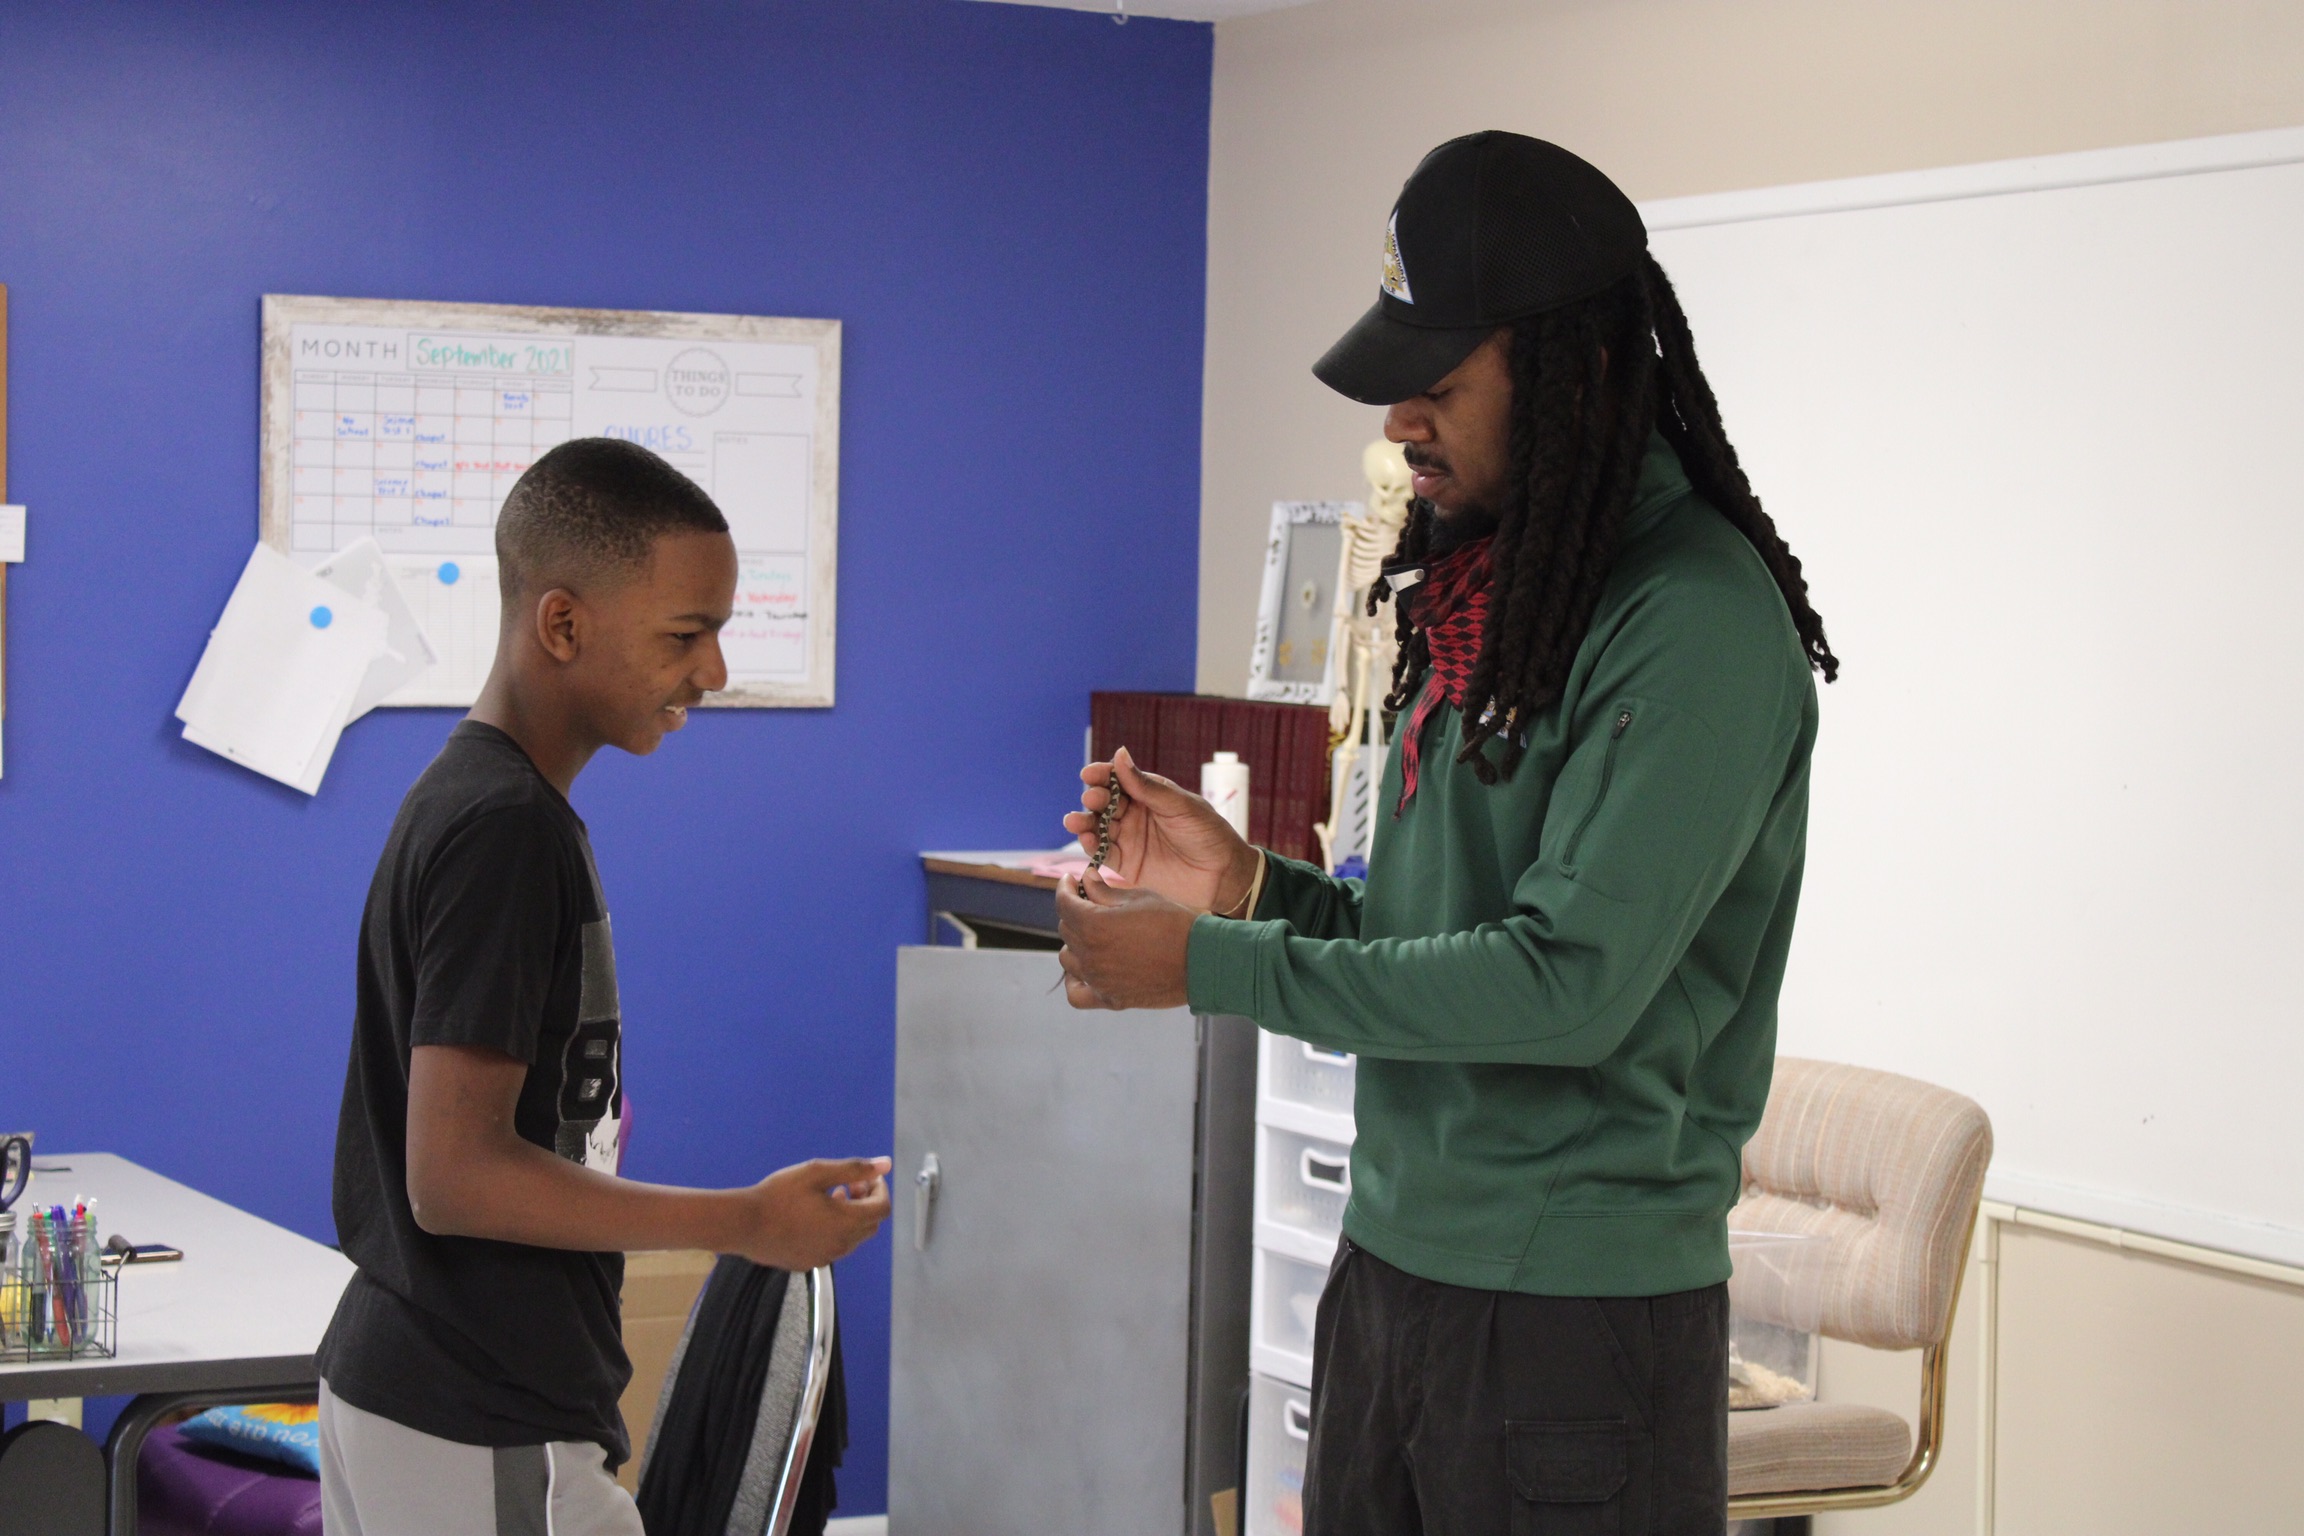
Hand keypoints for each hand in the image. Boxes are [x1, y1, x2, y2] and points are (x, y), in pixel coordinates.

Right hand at [731, 1157, 892, 1269]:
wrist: (744, 1224)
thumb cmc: (779, 1195)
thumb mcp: (817, 1173)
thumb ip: (854, 1169)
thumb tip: (885, 1164)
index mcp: (846, 1222)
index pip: (882, 1208)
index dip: (879, 1189)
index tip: (865, 1177)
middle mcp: (841, 1245)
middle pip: (870, 1224)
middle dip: (866, 1202)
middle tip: (847, 1185)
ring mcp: (825, 1257)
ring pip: (853, 1237)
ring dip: (850, 1216)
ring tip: (828, 1197)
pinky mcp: (810, 1263)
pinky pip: (833, 1247)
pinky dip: (834, 1231)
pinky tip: (812, 1217)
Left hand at [1056, 870, 1195, 1009]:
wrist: (1203, 960)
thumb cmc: (1175, 923)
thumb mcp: (1141, 898)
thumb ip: (1105, 890)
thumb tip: (1085, 879)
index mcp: (1095, 925)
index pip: (1064, 904)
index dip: (1065, 888)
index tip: (1071, 881)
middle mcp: (1091, 955)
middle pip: (1066, 929)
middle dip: (1075, 912)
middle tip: (1091, 904)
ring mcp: (1099, 980)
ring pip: (1067, 959)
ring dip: (1075, 944)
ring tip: (1094, 935)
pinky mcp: (1111, 999)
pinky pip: (1076, 994)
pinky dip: (1076, 981)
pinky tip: (1086, 970)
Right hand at [1064, 746, 1260, 912]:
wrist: (1223, 875)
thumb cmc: (1208, 833)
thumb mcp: (1179, 806)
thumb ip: (1147, 786)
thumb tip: (1119, 754)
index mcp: (1149, 794)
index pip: (1119, 780)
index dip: (1102, 775)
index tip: (1089, 774)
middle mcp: (1135, 814)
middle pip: (1104, 802)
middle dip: (1094, 799)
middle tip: (1091, 799)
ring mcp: (1129, 838)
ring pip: (1099, 827)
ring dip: (1084, 822)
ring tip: (1074, 821)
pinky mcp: (1127, 864)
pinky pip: (1103, 853)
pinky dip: (1092, 846)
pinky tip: (1086, 839)